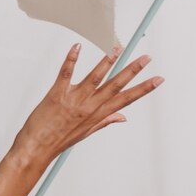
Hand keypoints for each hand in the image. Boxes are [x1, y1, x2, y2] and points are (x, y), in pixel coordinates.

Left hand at [13, 42, 162, 164]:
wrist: (36, 148)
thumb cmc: (58, 140)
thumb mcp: (86, 132)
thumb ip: (105, 121)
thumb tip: (122, 117)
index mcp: (97, 115)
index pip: (126, 99)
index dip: (144, 89)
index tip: (158, 79)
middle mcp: (88, 106)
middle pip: (115, 86)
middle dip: (132, 71)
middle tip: (146, 58)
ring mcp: (73, 99)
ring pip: (94, 77)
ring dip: (107, 61)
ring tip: (117, 47)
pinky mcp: (56, 94)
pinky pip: (65, 73)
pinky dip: (72, 60)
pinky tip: (77, 47)